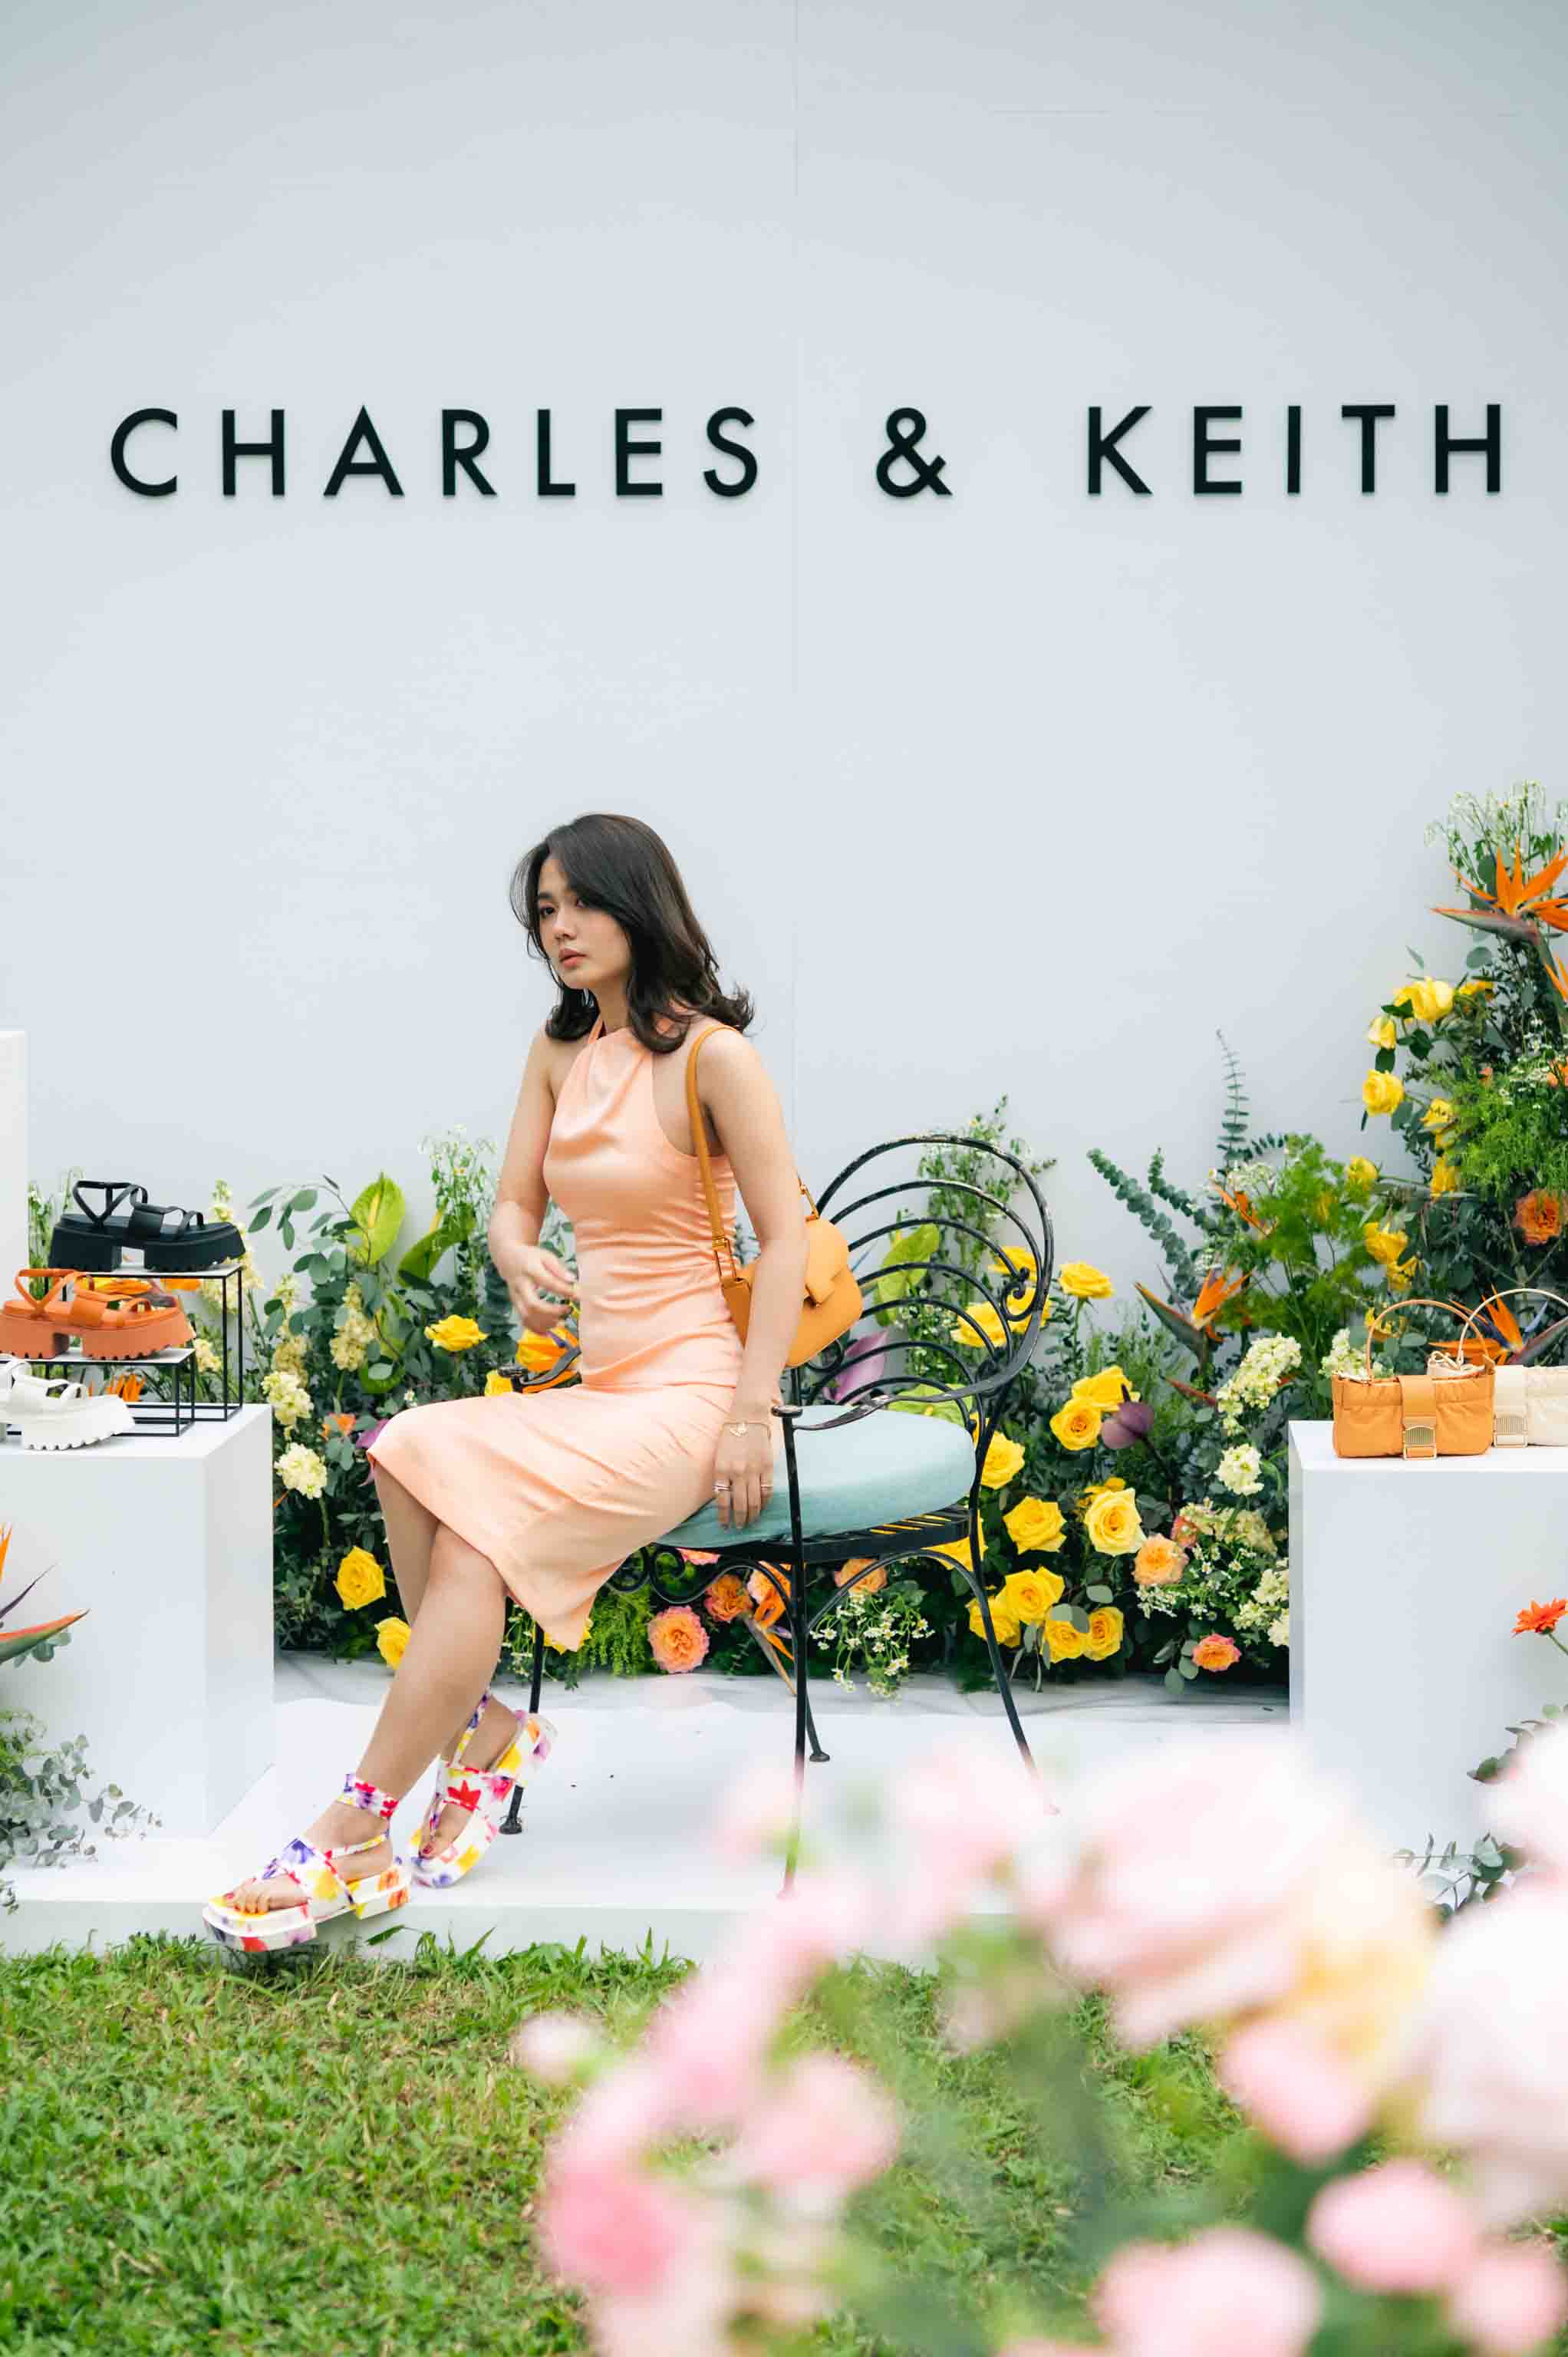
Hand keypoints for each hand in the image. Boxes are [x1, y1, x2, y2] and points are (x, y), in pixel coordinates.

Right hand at [497, 1243, 578, 1334]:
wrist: (508, 1258)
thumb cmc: (531, 1257)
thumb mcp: (546, 1256)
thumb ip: (559, 1269)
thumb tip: (573, 1280)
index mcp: (530, 1270)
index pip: (548, 1283)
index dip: (564, 1291)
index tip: (578, 1295)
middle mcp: (520, 1285)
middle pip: (533, 1304)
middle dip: (552, 1311)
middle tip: (567, 1310)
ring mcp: (515, 1297)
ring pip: (527, 1316)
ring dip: (546, 1323)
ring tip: (562, 1322)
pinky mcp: (515, 1305)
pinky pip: (523, 1321)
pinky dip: (536, 1329)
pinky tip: (549, 1331)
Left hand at [712, 1414, 775, 1531]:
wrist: (747, 1418)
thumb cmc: (730, 1437)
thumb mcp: (718, 1457)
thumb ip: (721, 1477)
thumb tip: (724, 1498)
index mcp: (721, 1470)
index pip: (723, 1501)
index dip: (724, 1517)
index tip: (725, 1525)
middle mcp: (737, 1472)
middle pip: (740, 1505)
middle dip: (739, 1520)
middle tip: (739, 1526)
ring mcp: (754, 1470)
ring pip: (754, 1501)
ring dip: (752, 1515)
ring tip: (750, 1521)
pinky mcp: (767, 1467)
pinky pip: (767, 1490)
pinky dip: (765, 1502)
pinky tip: (762, 1507)